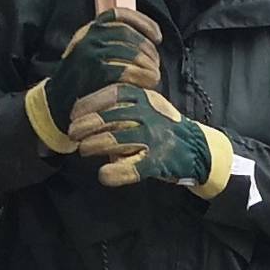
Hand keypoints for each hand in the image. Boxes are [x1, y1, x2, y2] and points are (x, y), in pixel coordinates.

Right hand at [44, 8, 161, 123]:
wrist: (56, 106)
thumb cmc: (82, 84)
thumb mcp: (92, 57)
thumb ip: (113, 46)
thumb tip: (148, 44)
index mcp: (88, 31)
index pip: (119, 15)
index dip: (142, 22)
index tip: (157, 36)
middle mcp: (87, 37)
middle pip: (128, 34)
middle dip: (148, 49)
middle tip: (156, 65)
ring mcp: (89, 53)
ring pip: (129, 51)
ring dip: (148, 64)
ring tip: (154, 77)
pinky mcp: (93, 71)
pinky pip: (125, 70)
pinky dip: (141, 76)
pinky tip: (148, 84)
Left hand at [69, 83, 219, 188]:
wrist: (197, 148)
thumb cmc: (161, 125)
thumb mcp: (145, 105)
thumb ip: (120, 105)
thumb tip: (82, 109)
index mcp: (144, 98)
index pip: (111, 95)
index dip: (88, 104)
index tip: (73, 114)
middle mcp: (149, 115)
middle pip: (109, 118)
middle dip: (85, 127)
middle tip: (72, 134)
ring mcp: (154, 139)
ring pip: (116, 141)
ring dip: (94, 146)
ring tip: (83, 150)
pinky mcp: (159, 162)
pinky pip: (133, 168)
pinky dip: (116, 173)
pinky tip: (103, 175)